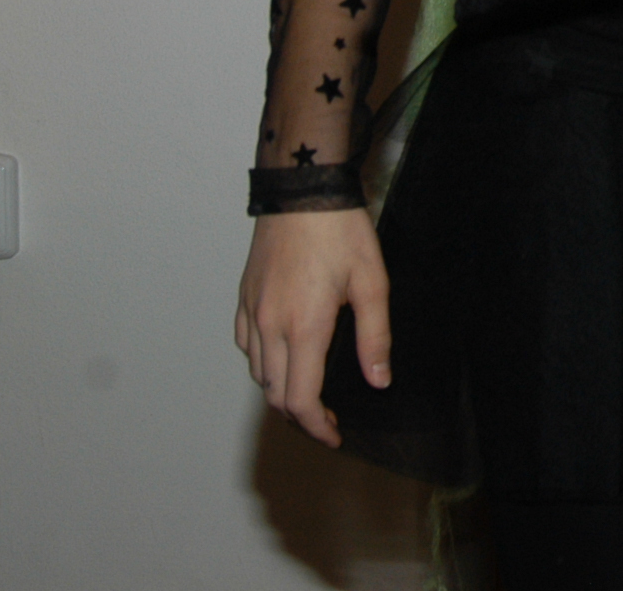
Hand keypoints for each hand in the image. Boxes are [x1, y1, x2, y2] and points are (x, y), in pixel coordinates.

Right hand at [234, 207, 390, 446]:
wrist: (302, 189)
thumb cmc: (340, 231)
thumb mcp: (372, 283)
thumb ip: (375, 338)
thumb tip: (379, 381)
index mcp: (303, 327)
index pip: (299, 399)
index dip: (315, 426)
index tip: (333, 435)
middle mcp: (269, 325)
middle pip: (274, 393)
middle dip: (300, 414)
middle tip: (326, 418)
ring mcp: (251, 311)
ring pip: (257, 372)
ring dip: (280, 390)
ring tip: (308, 391)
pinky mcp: (243, 297)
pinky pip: (245, 345)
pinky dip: (262, 363)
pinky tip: (283, 355)